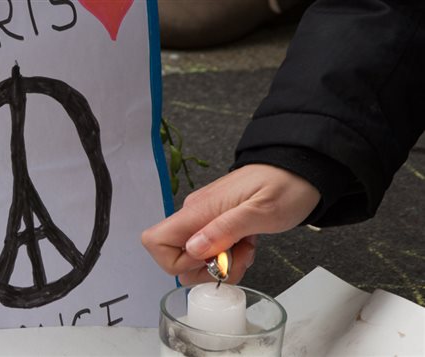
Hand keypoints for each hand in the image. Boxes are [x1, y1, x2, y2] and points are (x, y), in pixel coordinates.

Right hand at [142, 164, 319, 284]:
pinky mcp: (215, 224)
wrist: (296, 169)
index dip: (177, 261)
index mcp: (197, 210)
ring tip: (247, 247)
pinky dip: (229, 257)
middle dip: (207, 269)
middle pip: (177, 260)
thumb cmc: (283, 184)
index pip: (155, 242)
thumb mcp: (261, 211)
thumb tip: (193, 249)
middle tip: (239, 255)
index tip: (209, 258)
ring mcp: (203, 220)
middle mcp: (194, 215)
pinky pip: (210, 252)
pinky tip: (247, 243)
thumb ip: (225, 229)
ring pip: (196, 261)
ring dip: (223, 266)